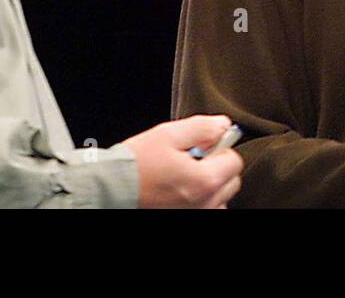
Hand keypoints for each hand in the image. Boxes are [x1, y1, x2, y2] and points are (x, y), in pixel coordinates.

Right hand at [120, 115, 243, 207]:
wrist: (111, 189)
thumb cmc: (136, 163)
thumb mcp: (168, 134)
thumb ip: (202, 127)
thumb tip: (224, 125)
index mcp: (205, 181)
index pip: (234, 161)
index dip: (219, 148)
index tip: (203, 146)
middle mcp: (205, 204)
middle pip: (231, 182)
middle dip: (217, 167)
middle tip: (192, 160)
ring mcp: (197, 215)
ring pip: (220, 199)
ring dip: (210, 186)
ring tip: (184, 177)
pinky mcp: (186, 220)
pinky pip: (207, 209)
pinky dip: (200, 201)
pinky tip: (180, 190)